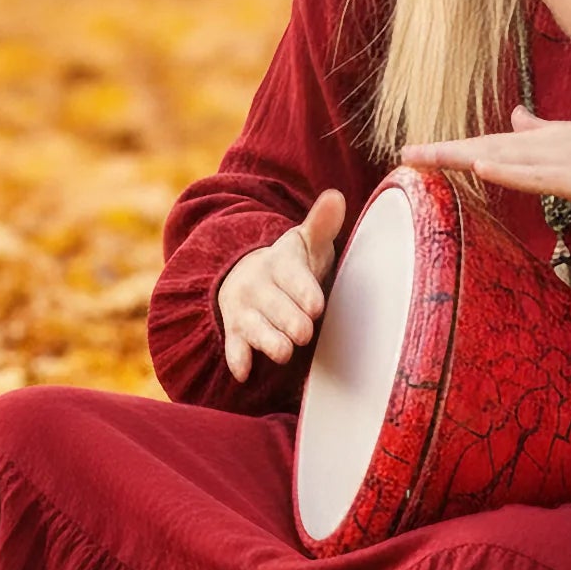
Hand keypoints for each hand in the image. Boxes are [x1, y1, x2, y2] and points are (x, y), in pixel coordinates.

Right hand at [218, 189, 346, 383]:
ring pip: (255, 328)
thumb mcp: (305, 243)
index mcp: (279, 263)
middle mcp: (258, 285)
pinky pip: (234, 347)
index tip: (316, 306)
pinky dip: (238, 359)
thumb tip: (336, 197)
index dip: (305, 292)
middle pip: (275, 307)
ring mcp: (244, 310)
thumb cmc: (290, 265)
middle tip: (304, 332)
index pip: (292, 277)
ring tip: (284, 353)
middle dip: (290, 321)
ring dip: (269, 341)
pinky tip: (244, 372)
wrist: (247, 276)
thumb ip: (322, 225)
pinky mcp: (235, 332)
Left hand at [400, 109, 570, 228]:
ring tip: (426, 156)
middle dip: (444, 151)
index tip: (412, 152)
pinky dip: (509, 170)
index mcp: (547, 142)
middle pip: (486, 147)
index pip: (489, 145)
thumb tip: (515, 118)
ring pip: (505, 157)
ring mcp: (566, 160)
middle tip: (402, 153)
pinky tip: (482, 166)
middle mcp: (550, 146)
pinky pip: (539, 175)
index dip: (451, 149)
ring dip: (464, 156)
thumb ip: (544, 133)